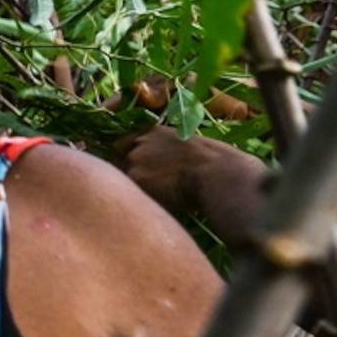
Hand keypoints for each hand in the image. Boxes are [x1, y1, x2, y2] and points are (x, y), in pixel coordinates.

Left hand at [106, 126, 267, 244]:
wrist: (219, 175)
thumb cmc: (215, 166)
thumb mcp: (188, 149)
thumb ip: (167, 154)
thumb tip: (161, 169)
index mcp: (154, 132)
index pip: (123, 143)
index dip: (124, 158)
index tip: (131, 170)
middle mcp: (140, 142)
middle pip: (117, 158)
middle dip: (123, 172)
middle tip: (136, 188)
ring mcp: (134, 158)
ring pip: (122, 176)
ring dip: (132, 186)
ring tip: (152, 198)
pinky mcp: (135, 176)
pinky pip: (128, 191)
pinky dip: (137, 198)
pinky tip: (155, 204)